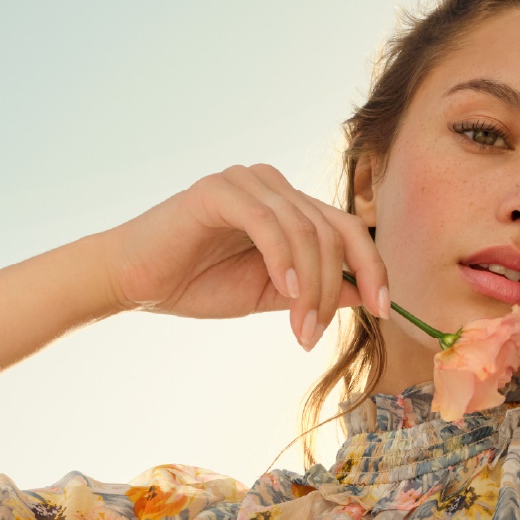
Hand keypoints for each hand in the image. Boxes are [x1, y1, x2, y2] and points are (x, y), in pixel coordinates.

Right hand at [96, 164, 388, 349]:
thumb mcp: (270, 294)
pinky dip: (283, 258)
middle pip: (330, 231)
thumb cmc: (196, 285)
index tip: (385, 310)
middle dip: (332, 288)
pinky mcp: (218, 191)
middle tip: (313, 336)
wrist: (134, 282)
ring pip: (303, 229)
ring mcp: (246, 183)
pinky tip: (285, 291)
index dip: (373, 267)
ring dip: (308, 286)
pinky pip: (267, 222)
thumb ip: (315, 289)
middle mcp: (272, 186)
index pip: (346, 228)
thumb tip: (366, 295)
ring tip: (299, 329)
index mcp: (288, 206)